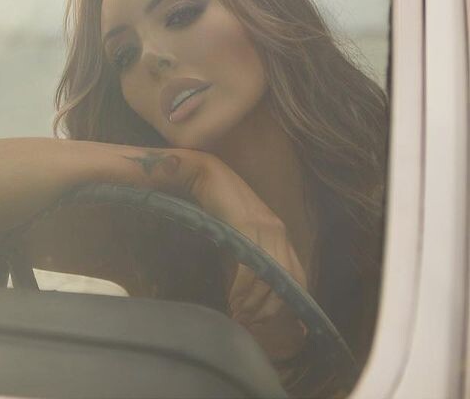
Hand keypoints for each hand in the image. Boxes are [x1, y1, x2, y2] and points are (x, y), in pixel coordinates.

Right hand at [187, 154, 307, 359]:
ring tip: (240, 317)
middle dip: (271, 310)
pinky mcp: (248, 223)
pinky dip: (244, 288)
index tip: (277, 326)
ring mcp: (265, 226)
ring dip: (255, 303)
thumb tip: (245, 284)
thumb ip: (243, 254)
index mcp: (276, 233)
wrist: (200, 170)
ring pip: (271, 277)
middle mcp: (277, 230)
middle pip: (286, 282)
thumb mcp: (233, 231)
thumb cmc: (212, 198)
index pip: (295, 276)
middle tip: (250, 325)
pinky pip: (252, 265)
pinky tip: (234, 300)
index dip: (289, 303)